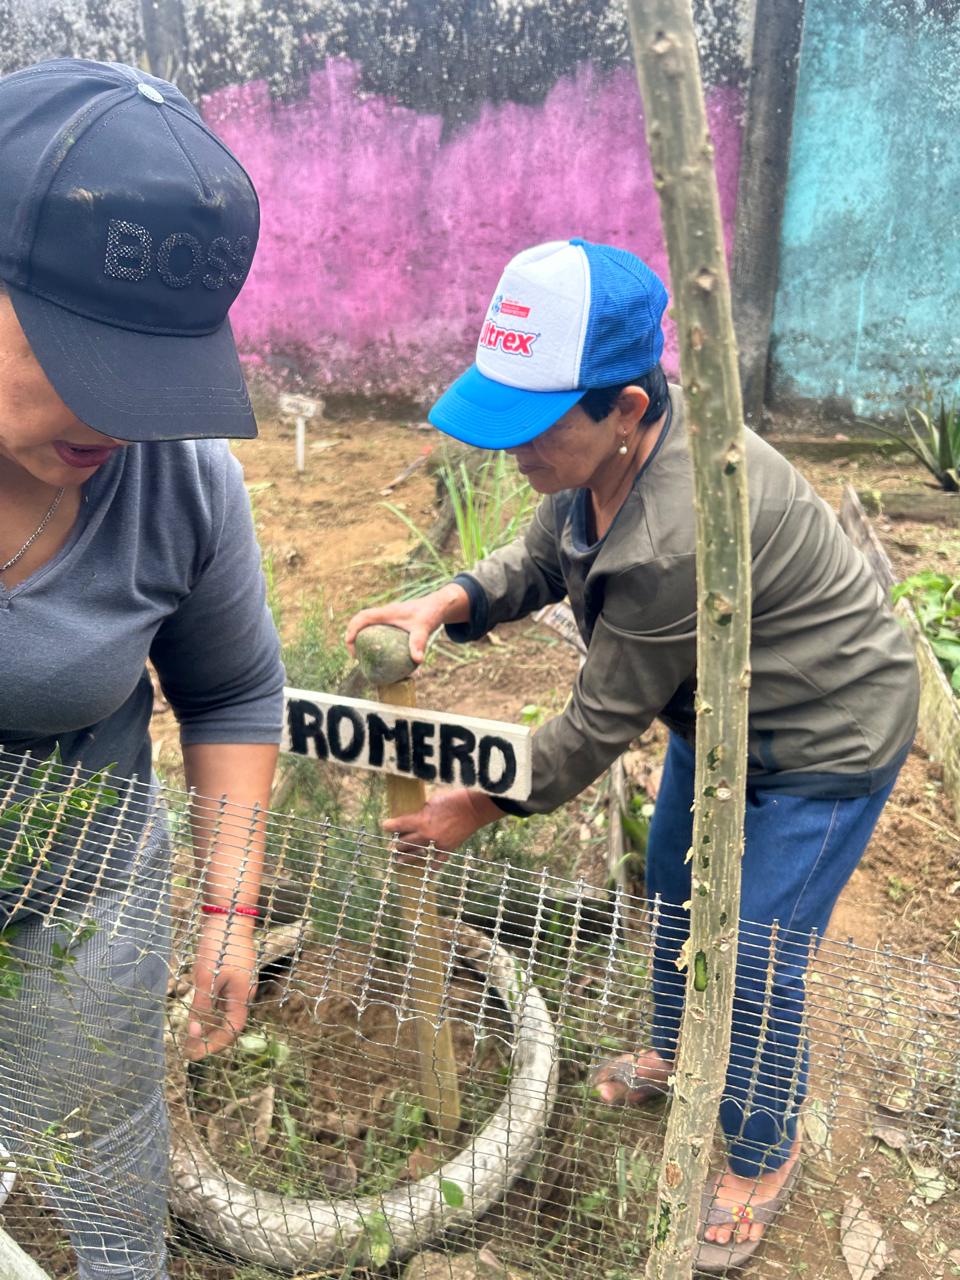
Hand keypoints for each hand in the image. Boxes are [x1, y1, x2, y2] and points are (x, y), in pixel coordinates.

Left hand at [185, 915, 257, 1060]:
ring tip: (188, 1029)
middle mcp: (243, 990)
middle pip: (229, 1021)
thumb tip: (194, 1032)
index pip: (232, 1029)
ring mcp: (239, 980)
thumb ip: (201, 1006)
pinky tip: (195, 1004)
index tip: (195, 1052)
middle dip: (209, 1036)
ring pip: (224, 1009)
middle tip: (187, 1046)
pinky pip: (222, 996)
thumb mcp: (205, 977)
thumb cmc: (219, 945)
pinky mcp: (232, 970)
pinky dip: (209, 1005)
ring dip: (208, 1021)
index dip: (215, 1044)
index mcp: (242, 994)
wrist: (228, 914)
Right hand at [345, 584, 469, 664]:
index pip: (363, 617)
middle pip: (360, 621)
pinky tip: (380, 654)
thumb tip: (418, 661)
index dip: (352, 628)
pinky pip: (376, 628)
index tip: (349, 643)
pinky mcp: (392, 622)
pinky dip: (371, 638)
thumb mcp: (424, 628)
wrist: (438, 605)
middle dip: (352, 635)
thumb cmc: (430, 614)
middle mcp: (384, 613)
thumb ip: (419, 643)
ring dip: (360, 637)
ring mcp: (387, 617)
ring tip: (363, 656)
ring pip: (367, 624)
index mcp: (387, 612)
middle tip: (355, 655)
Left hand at [383, 788, 502, 863]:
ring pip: (416, 854)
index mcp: (421, 820)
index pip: (399, 825)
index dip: (389, 826)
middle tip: (391, 846)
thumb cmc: (453, 800)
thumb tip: (413, 818)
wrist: (474, 808)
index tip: (385, 826)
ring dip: (406, 857)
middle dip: (397, 844)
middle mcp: (426, 834)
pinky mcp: (448, 849)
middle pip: (404, 843)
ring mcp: (437, 844)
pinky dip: (431, 869)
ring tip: (399, 860)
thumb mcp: (432, 802)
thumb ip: (421, 812)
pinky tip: (426, 874)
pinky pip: (437, 863)